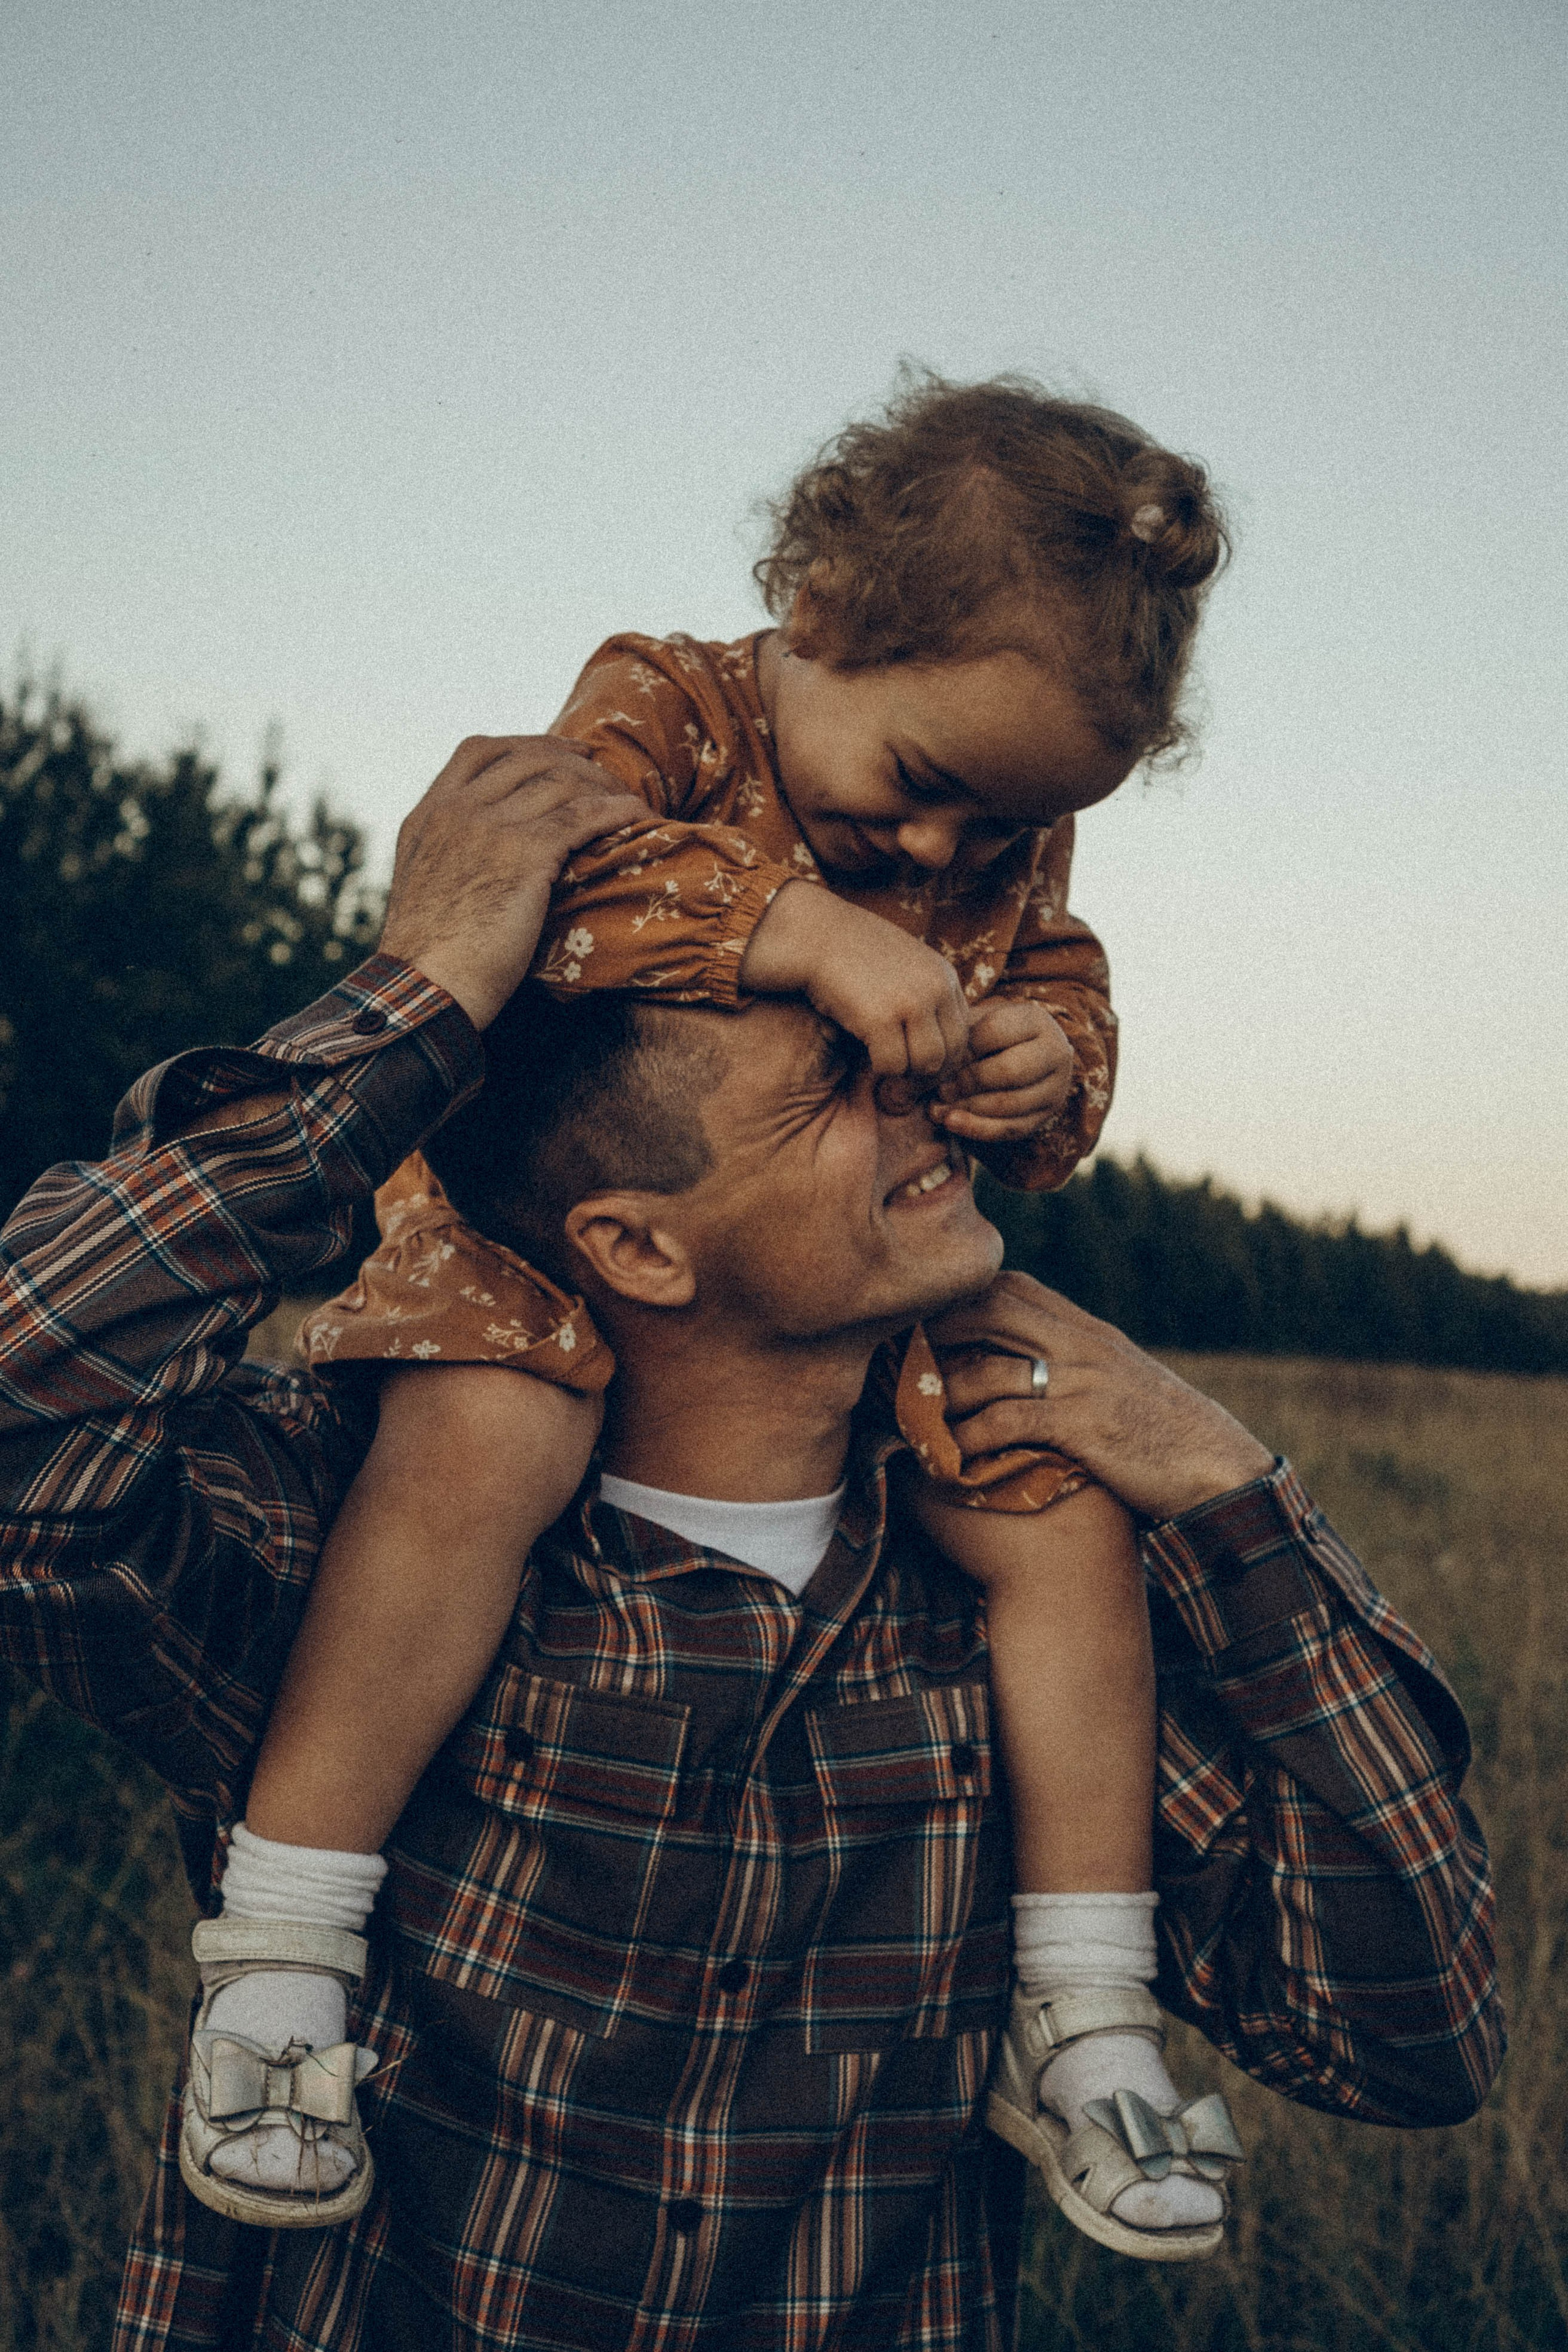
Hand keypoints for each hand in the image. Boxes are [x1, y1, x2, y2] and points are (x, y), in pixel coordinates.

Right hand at [378, 737, 644, 1029]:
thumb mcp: (428, 888)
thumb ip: (451, 855)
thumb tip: (482, 855)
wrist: (428, 988)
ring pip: (560, 781)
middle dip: (575, 763)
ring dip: (602, 787)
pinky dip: (617, 809)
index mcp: (429, 815)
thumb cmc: (432, 958)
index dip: (531, 744)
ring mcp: (489, 827)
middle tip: (608, 780)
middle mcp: (457, 810)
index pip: (479, 751)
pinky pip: (583, 814)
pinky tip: (638, 815)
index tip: (567, 752)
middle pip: (528, 758)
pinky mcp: (525, 853)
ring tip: (628, 803)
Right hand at [738, 881, 970, 1092]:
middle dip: (927, 1074)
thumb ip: (923, 995)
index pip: (963, 1034)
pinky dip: (880, 1070)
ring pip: (927, 1064)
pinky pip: (893, 1066)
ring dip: (905, 1074)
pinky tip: (867, 1056)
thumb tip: (933, 1040)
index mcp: (944, 976)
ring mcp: (910, 1002)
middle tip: (904, 1080)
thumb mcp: (902, 965)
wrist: (813, 932)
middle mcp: (935, 988)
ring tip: (886, 1068)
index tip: (918, 1064)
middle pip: (951, 1053)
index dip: (943, 1057)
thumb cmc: (851, 953)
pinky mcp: (880, 1018)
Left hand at [921, 1273, 1274, 1520]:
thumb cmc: (1162, 1430)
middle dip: (938, 1326)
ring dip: (941, 1393)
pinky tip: (948, 1456)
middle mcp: (1081, 1345)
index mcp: (1087, 1330)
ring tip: (907, 1414)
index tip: (923, 1316)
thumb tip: (1023, 1362)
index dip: (963, 1295)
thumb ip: (1073, 1362)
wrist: (1217, 1465)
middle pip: (993, 1309)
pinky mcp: (1084, 1427)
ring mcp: (1082, 1383)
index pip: (1014, 1287)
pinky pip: (1011, 1421)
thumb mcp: (1118, 1380)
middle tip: (896, 1353)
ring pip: (991, 1368)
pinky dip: (971, 1438)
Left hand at [931, 998, 1073, 1142]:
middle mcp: (1055, 1052)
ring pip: (1010, 1104)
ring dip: (969, 1109)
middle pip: (1009, 1071)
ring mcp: (1055, 1087)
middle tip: (941, 1089)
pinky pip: (1010, 1128)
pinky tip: (952, 1123)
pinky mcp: (1046, 1116)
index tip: (941, 1058)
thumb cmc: (989, 1037)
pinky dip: (977, 1129)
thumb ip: (960, 1037)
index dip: (963, 1048)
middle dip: (969, 1082)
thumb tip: (937, 1064)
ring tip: (938, 1109)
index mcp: (1036, 1020)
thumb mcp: (978, 1023)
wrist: (1022, 1056)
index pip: (994, 1032)